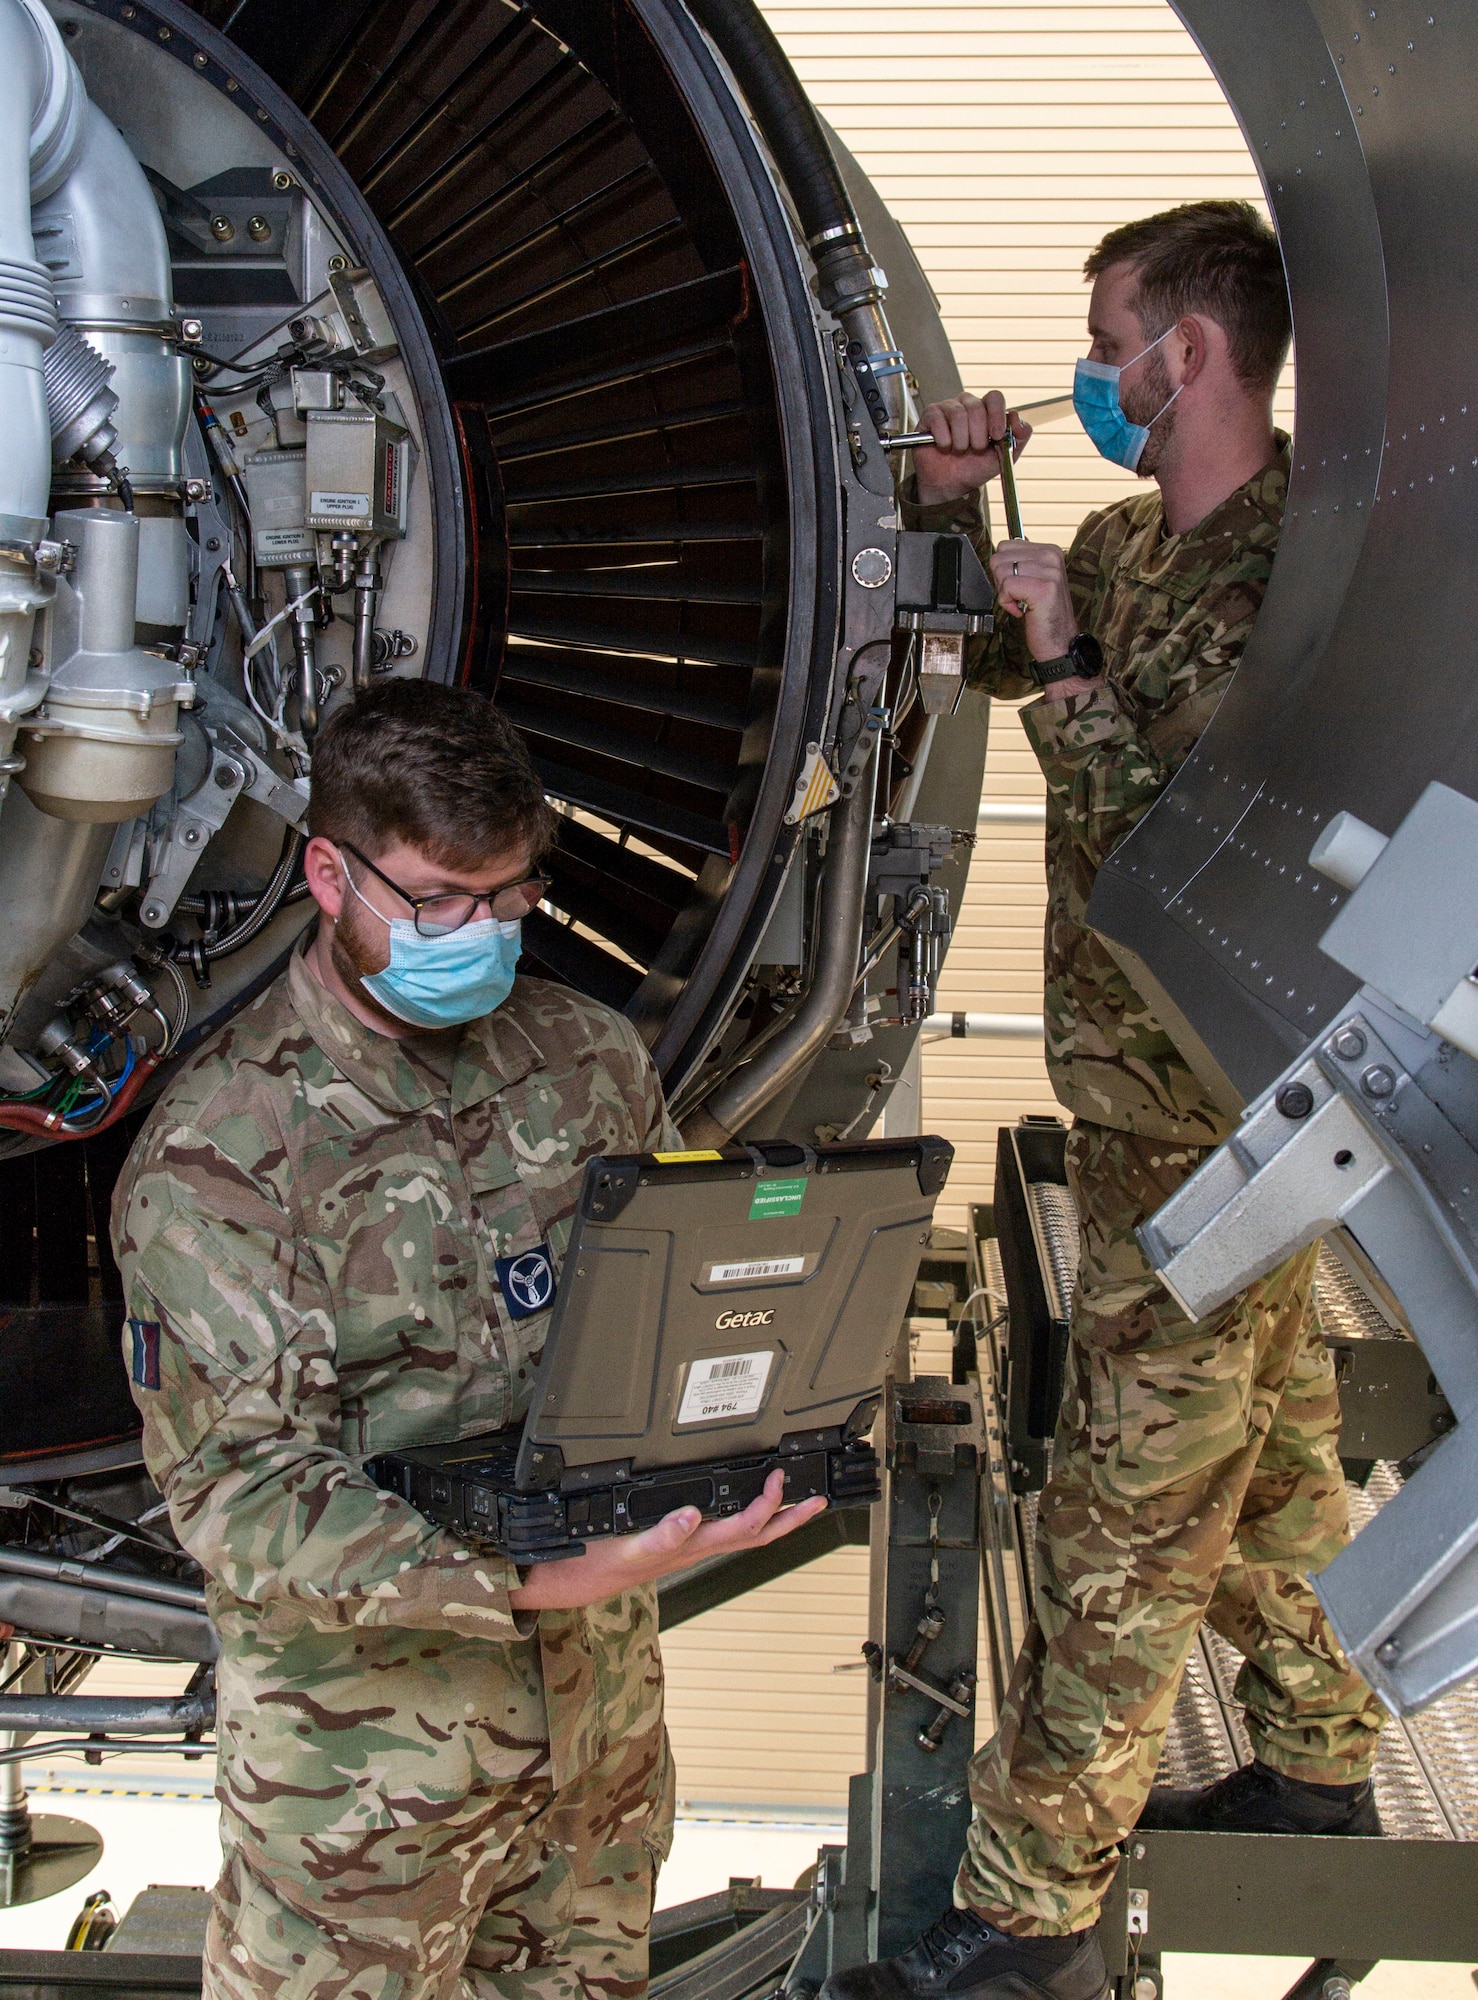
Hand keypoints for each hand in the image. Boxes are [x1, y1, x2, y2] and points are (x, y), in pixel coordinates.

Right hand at [507, 1469, 829, 1611]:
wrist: (566, 1579)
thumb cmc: (593, 1562)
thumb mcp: (626, 1549)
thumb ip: (660, 1537)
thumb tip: (693, 1517)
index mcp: (688, 1545)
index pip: (742, 1527)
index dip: (768, 1507)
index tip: (781, 1480)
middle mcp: (693, 1548)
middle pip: (753, 1535)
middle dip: (788, 1519)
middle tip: (817, 1499)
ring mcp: (685, 1548)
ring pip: (739, 1537)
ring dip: (771, 1522)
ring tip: (796, 1506)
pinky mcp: (672, 1546)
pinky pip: (714, 1534)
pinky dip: (737, 1522)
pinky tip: (744, 1511)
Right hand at [914, 390, 1031, 507]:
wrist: (951, 484)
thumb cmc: (975, 467)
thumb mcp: (1005, 455)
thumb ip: (1020, 436)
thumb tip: (1016, 416)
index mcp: (986, 409)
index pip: (994, 397)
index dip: (996, 415)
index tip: (995, 436)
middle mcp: (968, 404)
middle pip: (976, 407)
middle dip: (977, 436)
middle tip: (975, 450)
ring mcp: (948, 407)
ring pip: (957, 414)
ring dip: (960, 440)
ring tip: (959, 451)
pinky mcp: (930, 415)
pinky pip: (938, 420)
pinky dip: (943, 439)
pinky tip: (944, 447)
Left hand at [987, 538, 1080, 665]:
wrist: (1059, 642)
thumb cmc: (1043, 614)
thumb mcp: (1034, 579)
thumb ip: (1020, 562)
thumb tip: (1000, 551)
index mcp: (1049, 550)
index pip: (1005, 546)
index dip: (1004, 570)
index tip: (1020, 586)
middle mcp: (1051, 556)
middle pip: (999, 557)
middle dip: (1002, 581)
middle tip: (1020, 596)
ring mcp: (1049, 571)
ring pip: (1001, 571)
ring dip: (1005, 593)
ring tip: (1023, 603)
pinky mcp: (1043, 588)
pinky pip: (1007, 586)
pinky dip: (1007, 603)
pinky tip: (1021, 610)